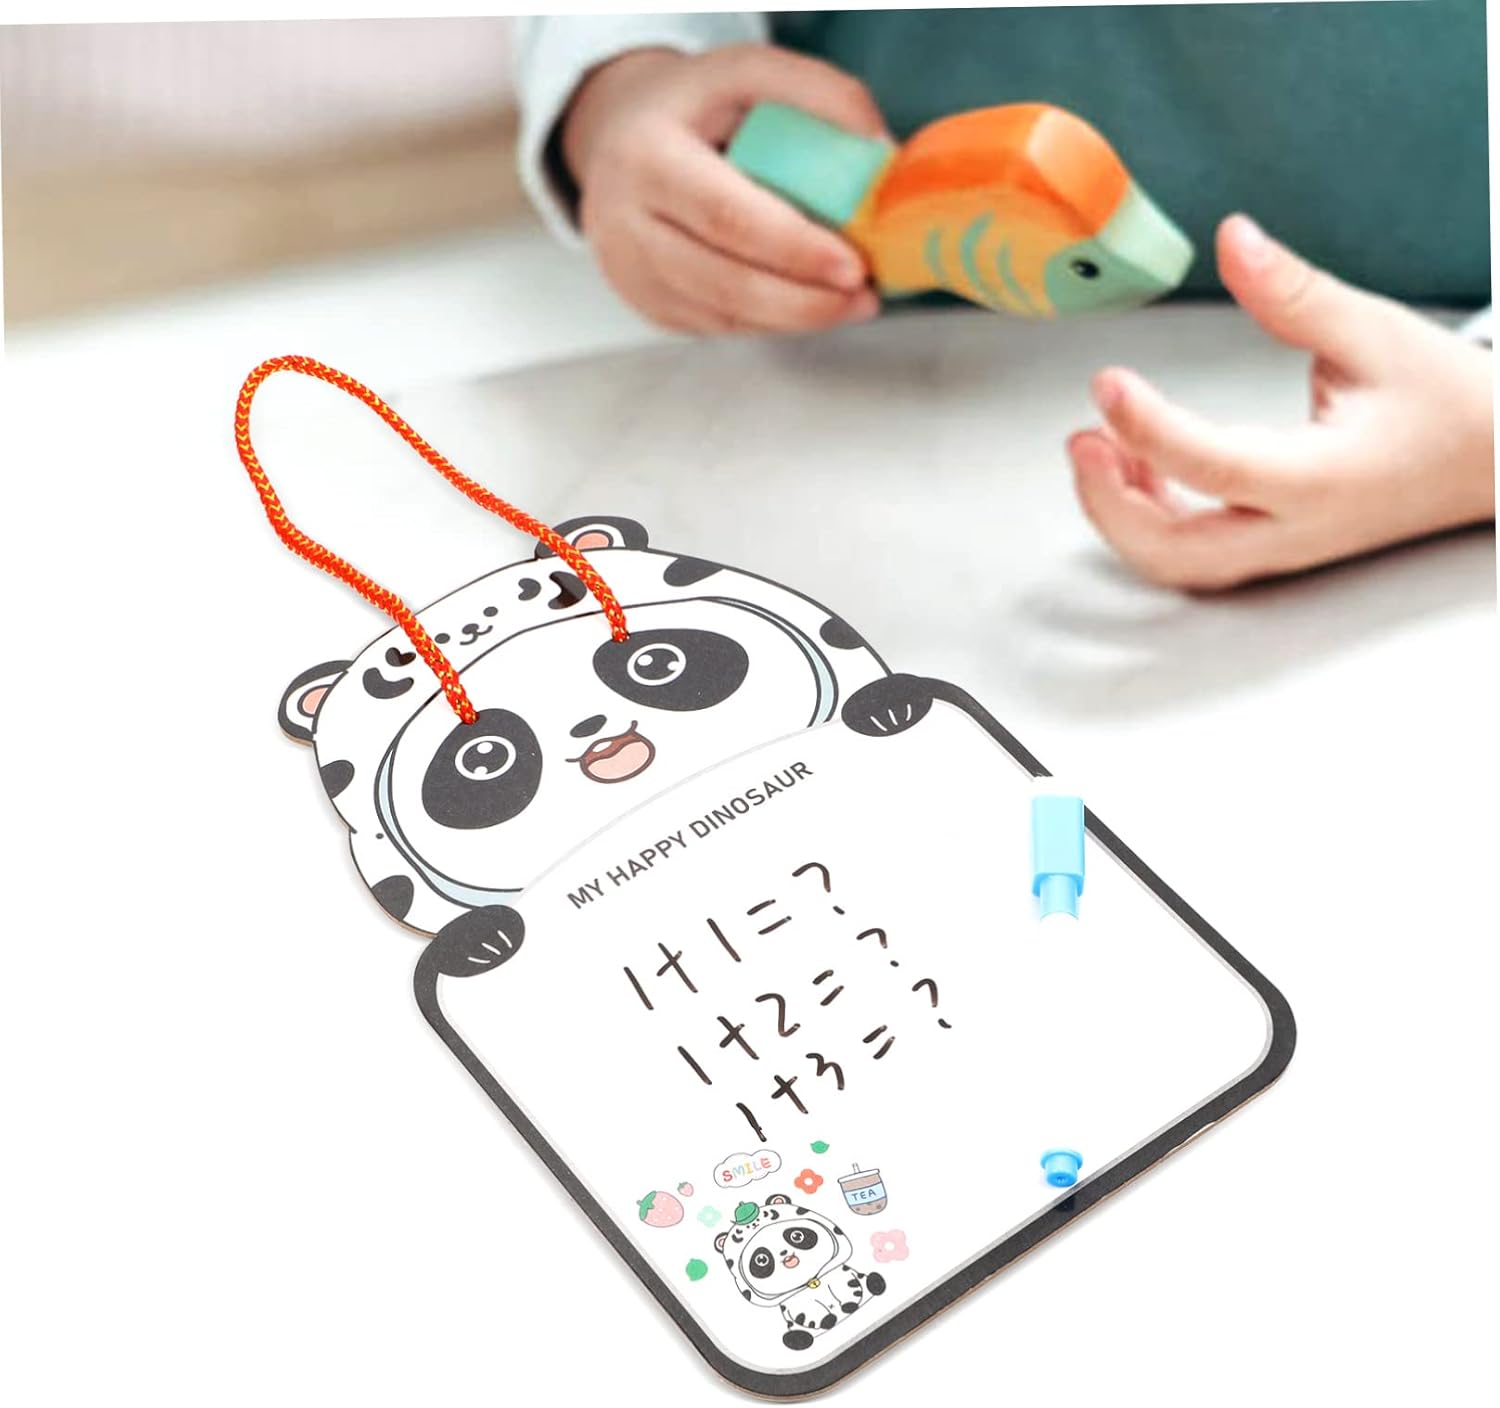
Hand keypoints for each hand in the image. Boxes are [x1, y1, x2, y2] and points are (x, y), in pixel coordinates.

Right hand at [561, 44, 884, 334]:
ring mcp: (635, 276)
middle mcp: (627, 225)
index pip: (727, 216)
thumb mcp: (746, 72)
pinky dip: (774, 321)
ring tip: (853, 302)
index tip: (854, 265)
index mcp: (646, 157)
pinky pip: (722, 326)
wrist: (616, 141)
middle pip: (726, 282)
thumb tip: (881, 152)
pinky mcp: (651, 307)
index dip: (793, 249)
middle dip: (806, 301)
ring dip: (798, 318)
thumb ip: (817, 94)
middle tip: (865, 295)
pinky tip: (809, 302)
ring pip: (726, 317)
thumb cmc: (690, 108)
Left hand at [1067, 215, 1494, 588]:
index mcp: (1323, 476)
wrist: (1493, 459)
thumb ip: (1295, 292)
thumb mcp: (1376, 332)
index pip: (1215, 466)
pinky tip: (1133, 462)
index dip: (1149, 427)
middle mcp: (1295, 529)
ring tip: (1099, 445)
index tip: (1106, 382)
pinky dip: (1146, 516)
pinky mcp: (1269, 546)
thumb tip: (1232, 237)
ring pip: (1177, 562)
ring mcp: (1279, 549)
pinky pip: (1191, 550)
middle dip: (1111, 505)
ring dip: (1121, 514)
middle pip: (1178, 552)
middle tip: (1081, 439)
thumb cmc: (1445, 400)